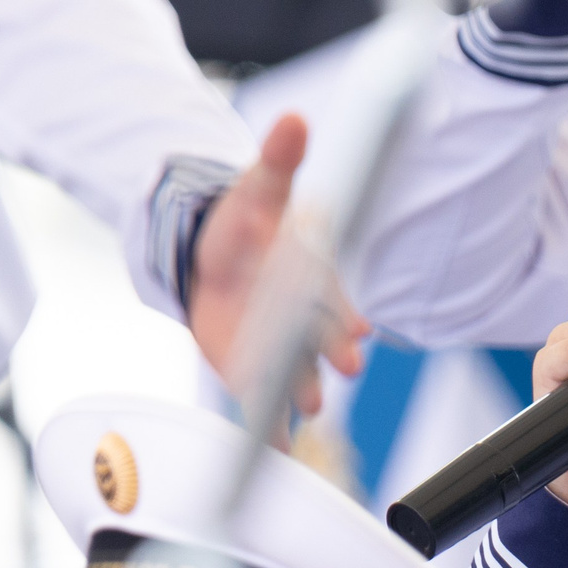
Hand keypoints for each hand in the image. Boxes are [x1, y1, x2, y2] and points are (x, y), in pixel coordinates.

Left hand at [188, 114, 368, 415]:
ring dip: (305, 390)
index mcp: (314, 279)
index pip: (333, 298)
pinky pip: (267, 404)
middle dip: (333, 352)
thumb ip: (279, 161)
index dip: (343, 314)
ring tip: (307, 403)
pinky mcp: (255, 373)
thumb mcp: (258, 190)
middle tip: (343, 365)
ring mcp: (284, 351)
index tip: (356, 329)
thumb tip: (294, 119)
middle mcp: (307, 320)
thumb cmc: (245, 227)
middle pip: (323, 340)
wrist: (211, 261)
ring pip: (301, 374)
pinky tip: (273, 448)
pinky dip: (271, 429)